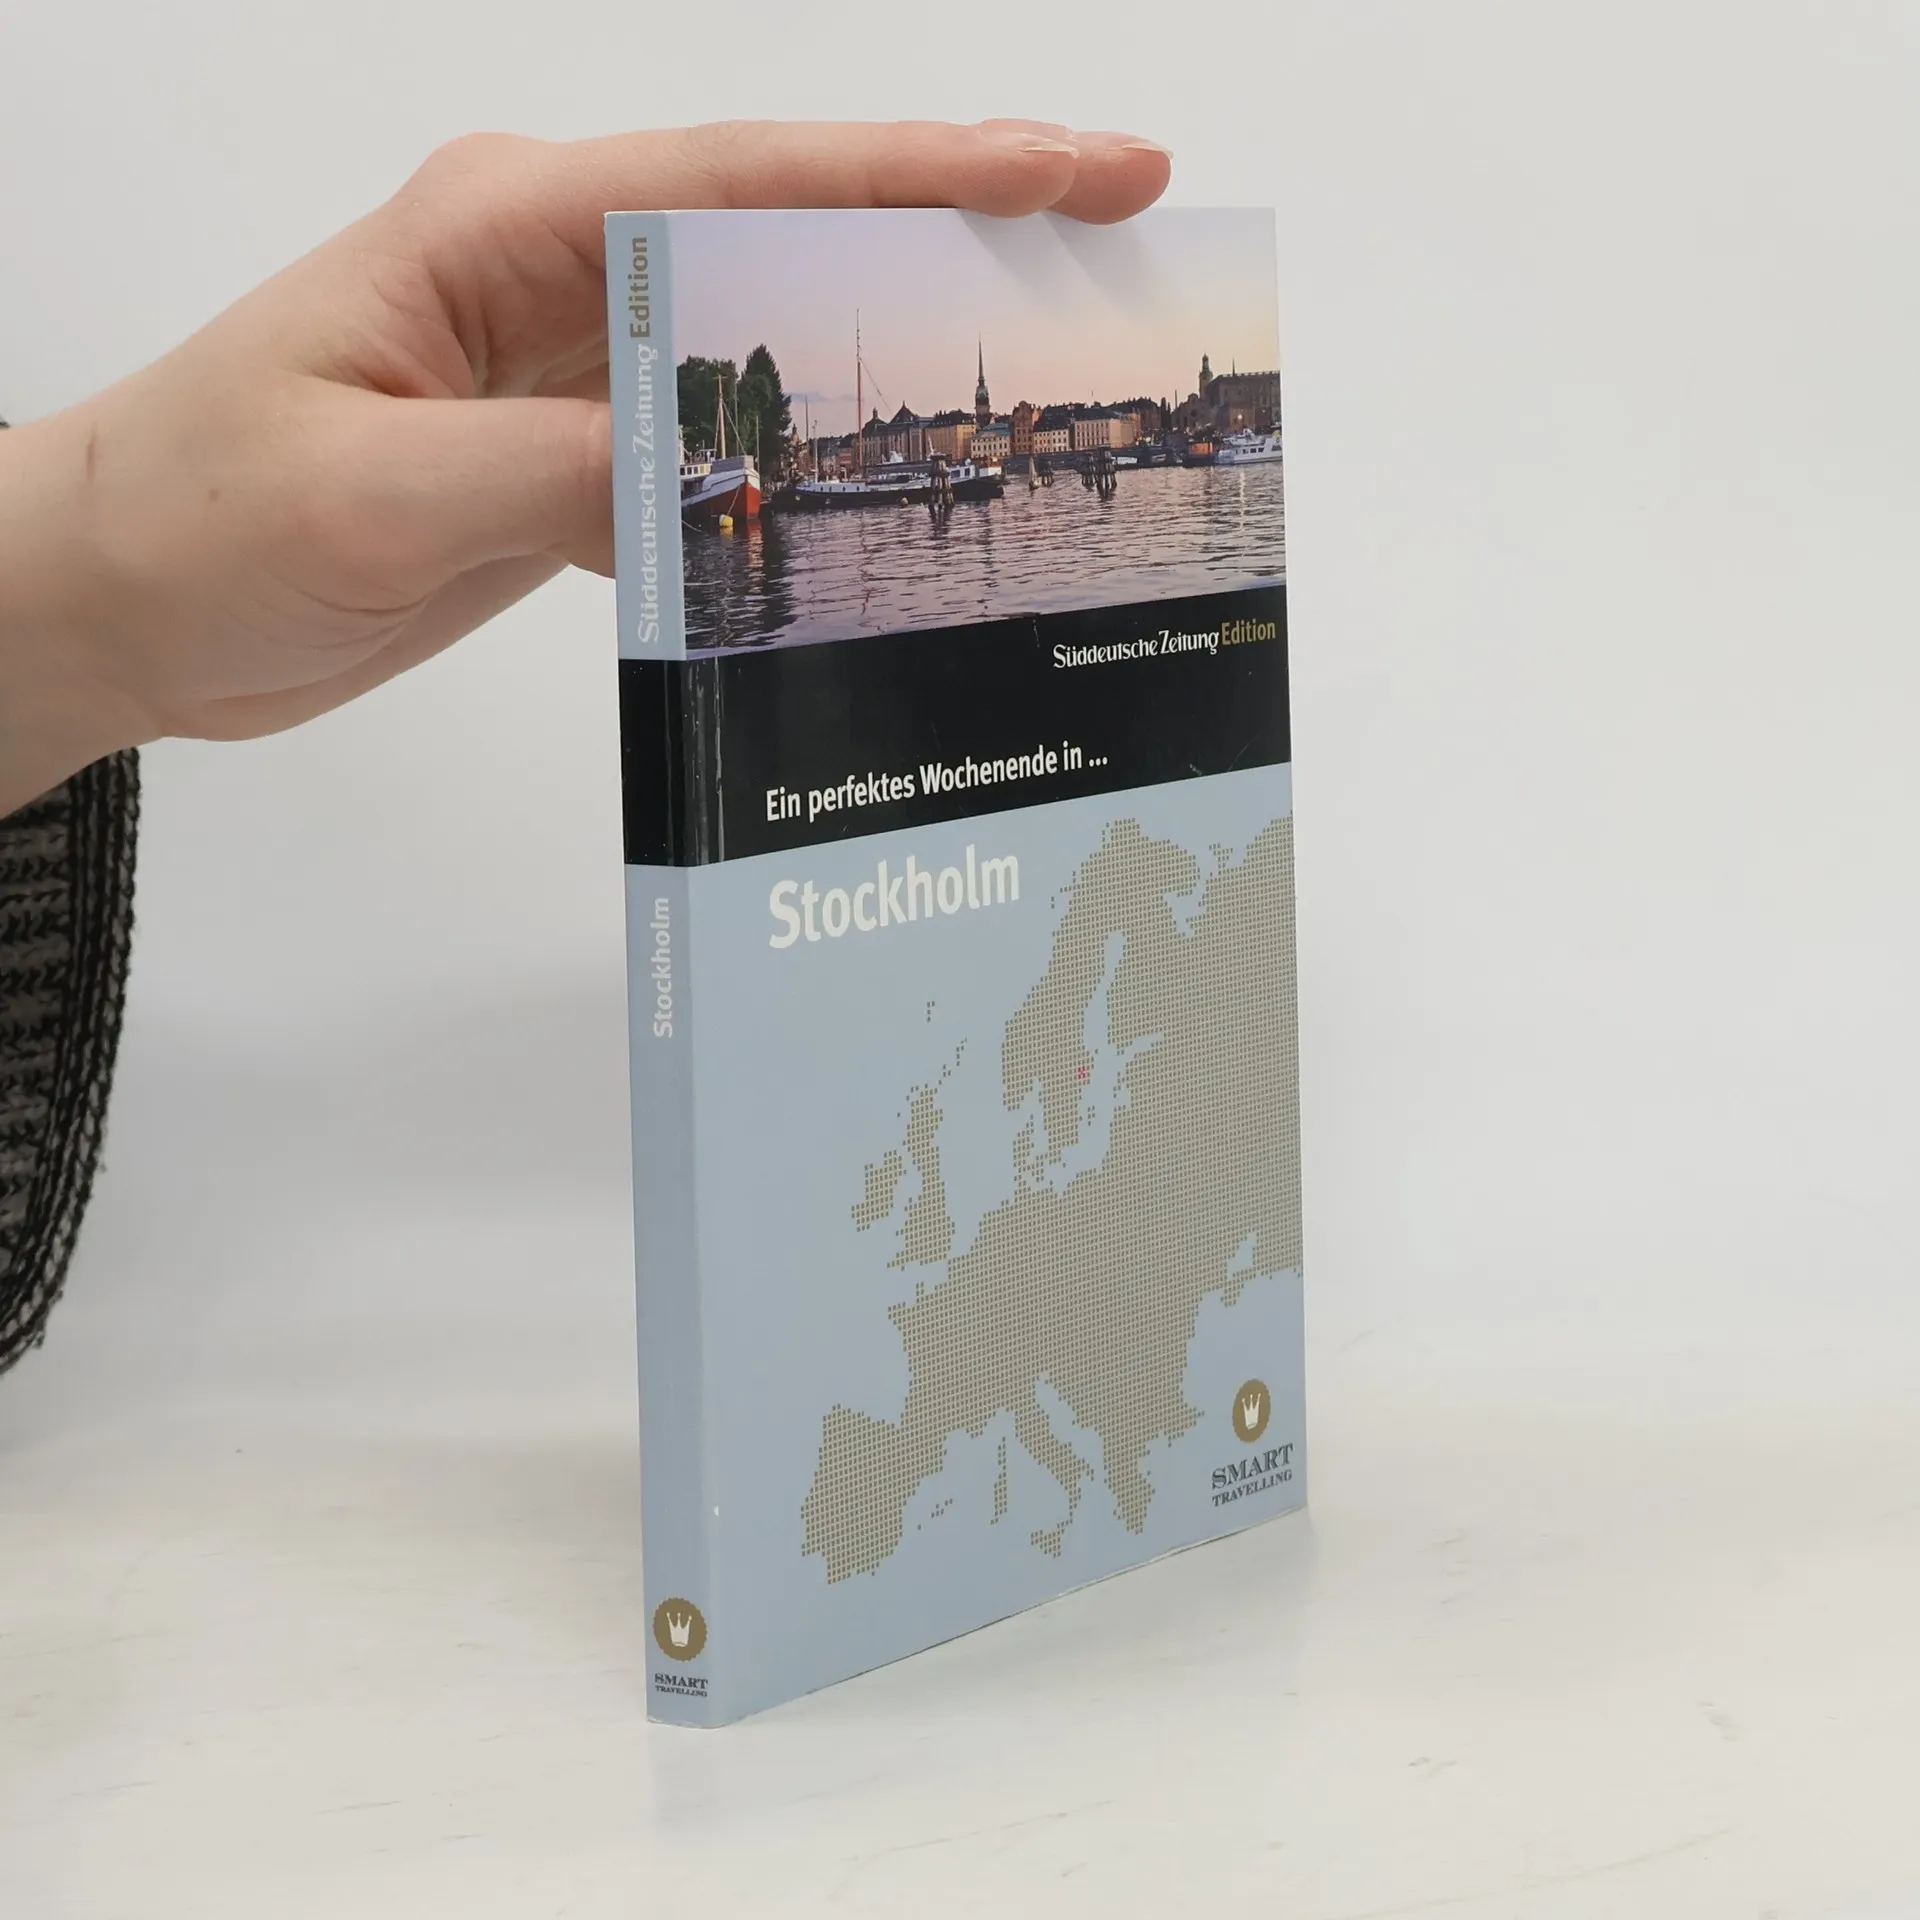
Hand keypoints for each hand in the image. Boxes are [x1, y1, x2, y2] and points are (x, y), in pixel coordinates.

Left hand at [0, 120, 1170, 812]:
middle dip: (951, 238)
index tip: (1083, 165)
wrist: (122, 600)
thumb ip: (567, 469)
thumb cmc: (199, 513)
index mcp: (510, 227)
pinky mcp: (559, 462)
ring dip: (878, 371)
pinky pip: (705, 456)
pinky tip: (856, 517)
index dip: (934, 167)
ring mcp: (563, 371)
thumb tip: (730, 470)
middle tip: (1111, 252)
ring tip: (1017, 388)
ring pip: (760, 353)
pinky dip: (784, 486)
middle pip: (789, 239)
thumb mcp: (382, 494)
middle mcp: (554, 277)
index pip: (758, 181)